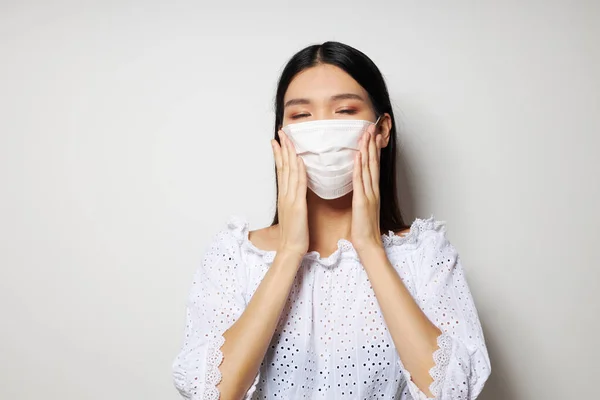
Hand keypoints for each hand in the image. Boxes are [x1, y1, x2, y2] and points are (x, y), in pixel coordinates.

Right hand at [271, 130, 308, 259]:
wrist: (291, 248)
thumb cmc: (293, 234)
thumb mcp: (292, 213)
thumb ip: (292, 200)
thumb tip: (295, 191)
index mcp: (284, 196)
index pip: (281, 170)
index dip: (280, 154)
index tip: (277, 142)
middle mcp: (285, 194)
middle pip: (283, 166)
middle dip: (282, 148)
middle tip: (280, 133)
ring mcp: (290, 199)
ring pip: (289, 171)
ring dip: (289, 153)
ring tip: (287, 139)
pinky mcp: (297, 205)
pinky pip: (299, 184)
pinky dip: (299, 170)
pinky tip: (299, 159)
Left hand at [351, 123, 383, 252]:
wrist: (368, 244)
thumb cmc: (364, 229)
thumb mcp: (363, 208)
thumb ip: (362, 195)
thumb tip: (358, 185)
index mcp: (372, 191)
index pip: (374, 166)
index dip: (373, 150)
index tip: (373, 136)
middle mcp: (373, 190)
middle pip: (373, 163)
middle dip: (372, 144)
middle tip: (371, 128)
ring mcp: (369, 194)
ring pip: (368, 168)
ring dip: (367, 149)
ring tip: (366, 134)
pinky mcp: (362, 200)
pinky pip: (360, 180)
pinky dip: (360, 166)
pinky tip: (358, 155)